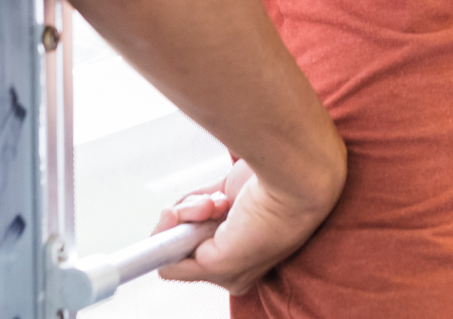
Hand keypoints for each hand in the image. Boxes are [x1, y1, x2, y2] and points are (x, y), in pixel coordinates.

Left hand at [154, 159, 340, 293]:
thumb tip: (160, 263)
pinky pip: (194, 197)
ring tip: (218, 205)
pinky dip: (198, 195)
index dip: (172, 250)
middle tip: (204, 216)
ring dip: (195, 208)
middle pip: (181, 239)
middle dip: (187, 225)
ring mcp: (226, 221)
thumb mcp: (223, 263)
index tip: (172, 235)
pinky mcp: (226, 194)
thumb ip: (184, 267)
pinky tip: (218, 197)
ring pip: (186, 217)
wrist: (292, 179)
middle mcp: (228, 249)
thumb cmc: (271, 225)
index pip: (182, 266)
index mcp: (231, 274)